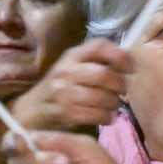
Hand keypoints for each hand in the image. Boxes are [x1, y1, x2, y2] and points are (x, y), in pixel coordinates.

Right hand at [7, 39, 128, 133]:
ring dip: (114, 104)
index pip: (98, 46)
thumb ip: (96, 62)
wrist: (32, 109)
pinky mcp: (64, 112)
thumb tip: (130, 64)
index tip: (129, 68)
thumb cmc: (60, 87)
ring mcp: (63, 92)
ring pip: (103, 97)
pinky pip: (97, 114)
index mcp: (71, 56)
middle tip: (122, 91)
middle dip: (120, 85)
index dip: (119, 55)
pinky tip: (105, 116)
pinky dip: (107, 117)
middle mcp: (66, 71)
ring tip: (112, 105)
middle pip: (104, 74)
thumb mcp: (73, 68)